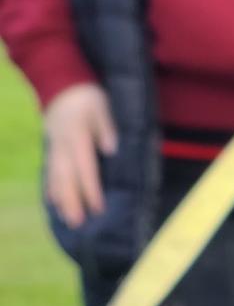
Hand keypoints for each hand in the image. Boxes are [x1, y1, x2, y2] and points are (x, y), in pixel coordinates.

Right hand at [42, 83, 117, 227]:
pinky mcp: (51, 147)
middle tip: (77, 223)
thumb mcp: (102, 107)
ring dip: (60, 198)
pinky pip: (49, 170)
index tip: (98, 208)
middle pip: (66, 177)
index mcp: (77, 137)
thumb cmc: (87, 96)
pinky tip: (52, 202)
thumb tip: (111, 149)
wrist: (61, 82)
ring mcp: (54, 147)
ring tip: (65, 218)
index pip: (85, 168)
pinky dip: (51, 186)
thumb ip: (106, 128)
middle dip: (72, 201)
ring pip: (55, 176)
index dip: (91, 189)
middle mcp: (63, 145)